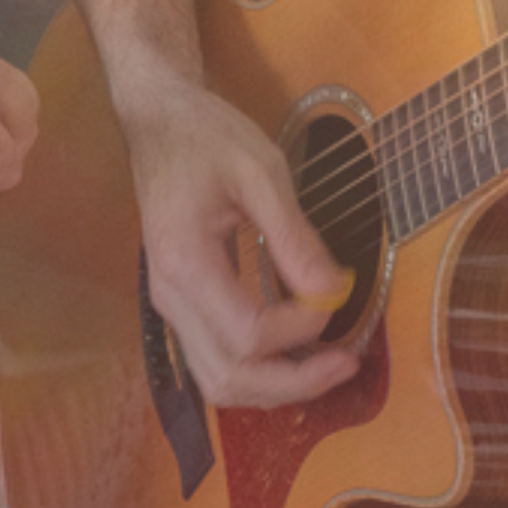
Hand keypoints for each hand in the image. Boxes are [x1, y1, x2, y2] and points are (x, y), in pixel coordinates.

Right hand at [118, 78, 361, 410]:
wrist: (159, 121)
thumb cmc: (207, 137)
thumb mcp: (260, 170)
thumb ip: (294, 235)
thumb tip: (334, 291)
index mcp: (184, 261)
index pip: (246, 334)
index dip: (300, 330)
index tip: (336, 293)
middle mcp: (168, 297)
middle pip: (230, 376)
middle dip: (295, 382)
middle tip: (348, 362)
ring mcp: (169, 306)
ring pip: (219, 381)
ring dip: (277, 386)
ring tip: (327, 365)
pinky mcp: (180, 304)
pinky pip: (215, 361)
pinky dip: (258, 370)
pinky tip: (294, 353)